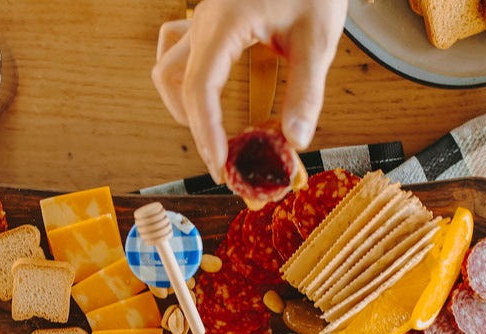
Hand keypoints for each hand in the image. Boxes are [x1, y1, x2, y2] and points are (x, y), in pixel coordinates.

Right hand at [151, 0, 346, 179]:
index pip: (200, 87)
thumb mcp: (318, 39)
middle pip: (176, 81)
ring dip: (182, 103)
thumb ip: (306, 92)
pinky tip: (208, 94)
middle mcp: (206, 21)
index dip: (205, 131)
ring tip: (211, 132)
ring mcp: (203, 19)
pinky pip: (177, 48)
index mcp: (225, 22)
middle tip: (223, 161)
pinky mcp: (211, 20)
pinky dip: (186, 79)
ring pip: (167, 66)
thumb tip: (296, 140)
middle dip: (196, 126)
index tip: (219, 164)